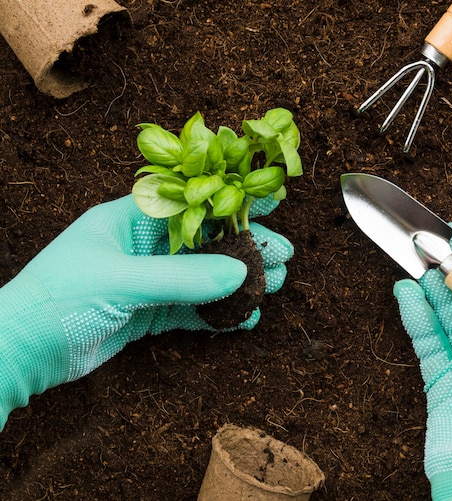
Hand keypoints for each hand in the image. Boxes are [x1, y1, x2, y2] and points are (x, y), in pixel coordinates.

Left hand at [0, 195, 292, 430]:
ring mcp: (145, 282)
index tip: (271, 206)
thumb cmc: (57, 300)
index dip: (231, 205)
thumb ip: (181, 278)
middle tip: (284, 257)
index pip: (191, 206)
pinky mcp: (146, 313)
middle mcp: (141, 248)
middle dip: (244, 249)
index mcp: (129, 221)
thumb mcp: (121, 282)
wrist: (18, 353)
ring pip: (202, 278)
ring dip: (237, 283)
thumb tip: (241, 276)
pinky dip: (217, 315)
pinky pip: (190, 310)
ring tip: (275, 287)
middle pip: (204, 243)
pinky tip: (244, 319)